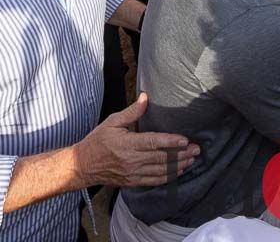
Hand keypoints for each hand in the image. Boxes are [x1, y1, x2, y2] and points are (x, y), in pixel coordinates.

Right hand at [74, 93, 198, 187]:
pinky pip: (154, 181)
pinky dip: (168, 177)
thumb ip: (131, 112)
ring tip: (191, 160)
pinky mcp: (133, 182)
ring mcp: (133, 173)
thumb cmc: (97, 141)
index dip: (171, 141)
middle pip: (161, 158)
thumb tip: (145, 97)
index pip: (153, 142)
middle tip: (196, 150)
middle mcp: (132, 160)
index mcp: (127, 144)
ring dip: (178, 166)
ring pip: (160, 171)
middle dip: (181, 154)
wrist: (83, 165)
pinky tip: (178, 172)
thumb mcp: (112, 122)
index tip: (185, 140)